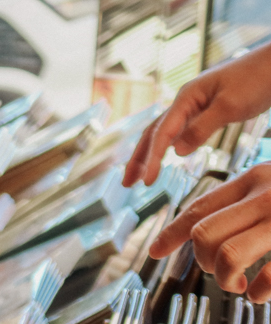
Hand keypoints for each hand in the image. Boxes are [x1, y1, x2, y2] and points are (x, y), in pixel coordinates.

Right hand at [124, 42, 270, 186]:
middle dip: (138, 158)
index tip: (147, 183)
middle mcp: (185, 100)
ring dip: (149, 153)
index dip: (153, 159)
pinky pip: (179, 129)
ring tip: (139, 174)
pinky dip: (167, 145)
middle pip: (153, 132)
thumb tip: (176, 151)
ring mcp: (194, 104)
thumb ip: (202, 128)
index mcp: (186, 98)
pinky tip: (167, 154)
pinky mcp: (205, 108)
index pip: (162, 133)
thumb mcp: (230, 106)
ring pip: (163, 131)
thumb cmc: (258, 79)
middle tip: (126, 183)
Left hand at [150, 163, 270, 300]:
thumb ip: (246, 201)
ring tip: (238, 285)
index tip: (155, 251)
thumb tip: (204, 233)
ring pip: (228, 255)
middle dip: (203, 260)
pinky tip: (260, 294)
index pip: (200, 207)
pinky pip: (268, 276)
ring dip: (225, 278)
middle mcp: (266, 194)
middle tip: (221, 273)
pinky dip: (259, 292)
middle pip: (204, 233)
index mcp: (255, 179)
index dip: (171, 232)